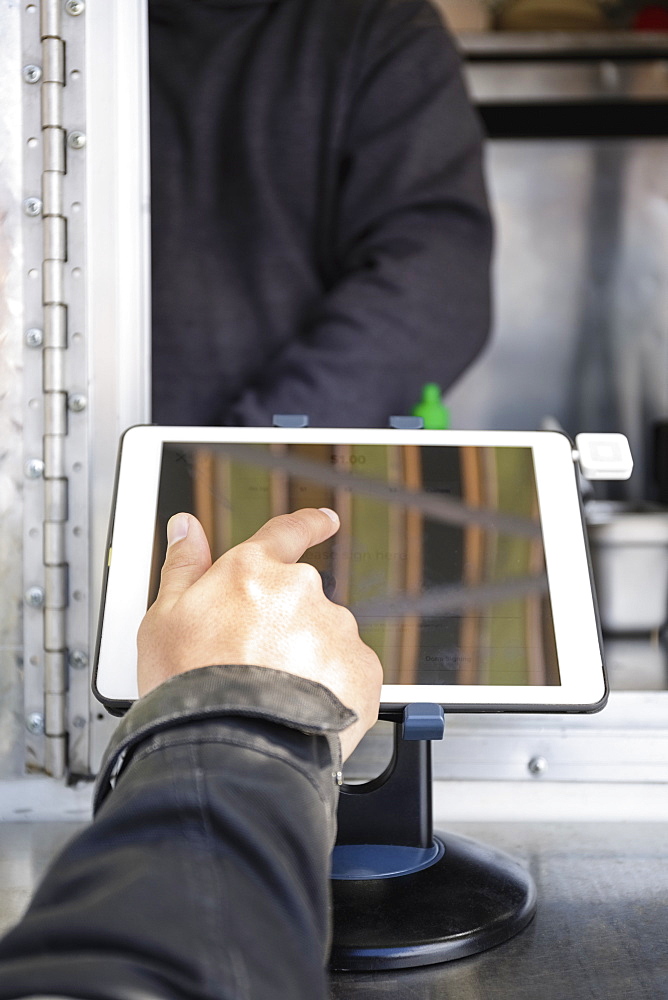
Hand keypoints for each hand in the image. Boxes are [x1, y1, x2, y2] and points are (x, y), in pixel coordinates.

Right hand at [137, 508, 381, 759]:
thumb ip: (183, 566)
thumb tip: (186, 527)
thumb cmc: (190, 686)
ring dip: (308, 658)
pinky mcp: (361, 668)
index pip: (287, 533)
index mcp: (253, 571)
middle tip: (255, 664)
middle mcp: (301, 590)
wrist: (229, 748)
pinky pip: (348, 671)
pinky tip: (301, 707)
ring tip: (273, 695)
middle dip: (285, 626)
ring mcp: (335, 629)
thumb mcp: (163, 620)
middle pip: (301, 600)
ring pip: (326, 638)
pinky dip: (331, 687)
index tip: (325, 520)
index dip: (308, 524)